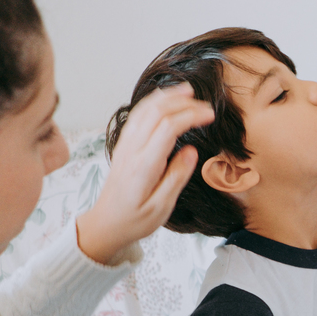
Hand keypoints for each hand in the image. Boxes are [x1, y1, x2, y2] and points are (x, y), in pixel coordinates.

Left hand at [76, 83, 213, 263]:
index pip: (168, 128)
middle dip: (183, 103)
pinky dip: (154, 102)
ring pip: (145, 109)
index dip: (191, 116)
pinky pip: (137, 115)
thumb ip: (176, 178)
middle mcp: (132, 150)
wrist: (106, 223)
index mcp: (144, 166)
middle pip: (157, 112)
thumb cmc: (134, 220)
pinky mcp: (123, 145)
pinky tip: (166, 100)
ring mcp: (125, 145)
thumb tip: (191, 152)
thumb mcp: (161, 208)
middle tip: (206, 106)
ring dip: (167, 97)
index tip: (210, 116)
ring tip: (188, 91)